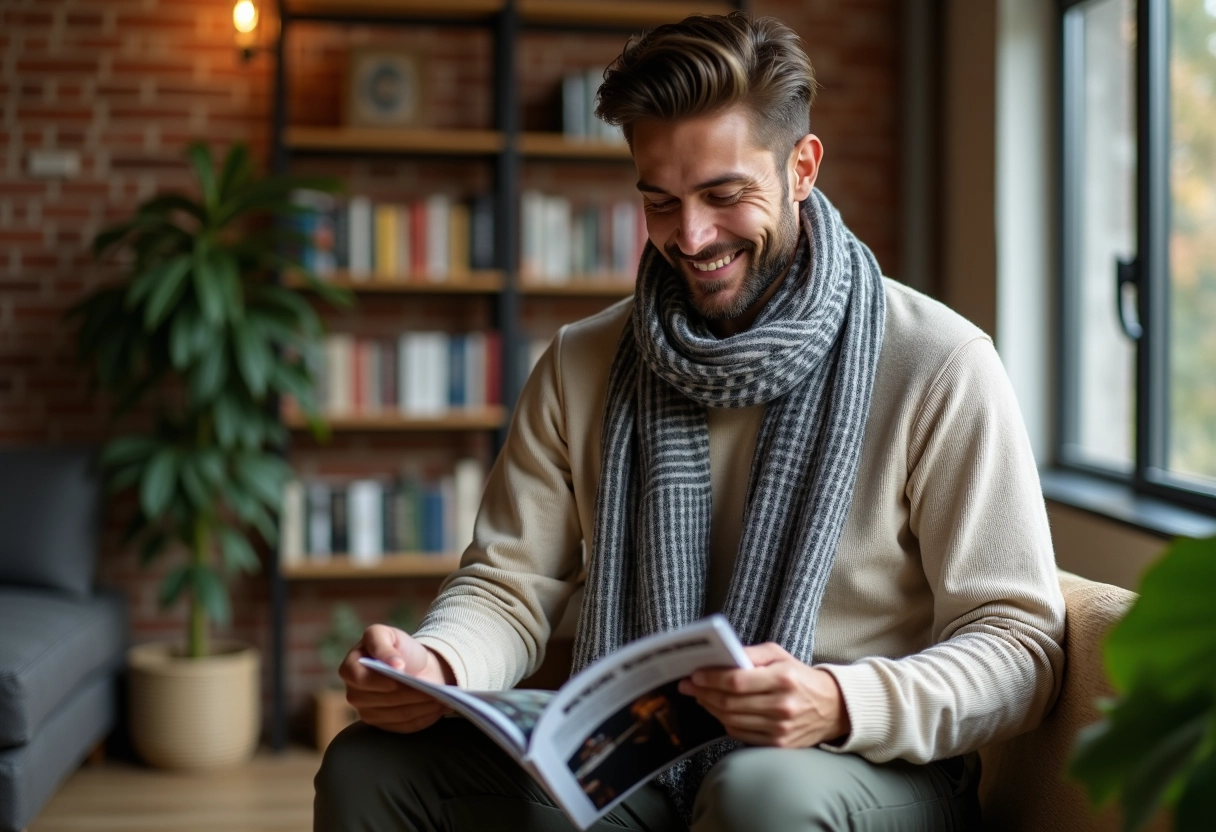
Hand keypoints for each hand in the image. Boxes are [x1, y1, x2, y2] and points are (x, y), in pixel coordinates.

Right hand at [338, 624, 456, 732]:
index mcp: (350, 667)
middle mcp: (355, 694)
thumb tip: (394, 665)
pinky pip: (405, 726)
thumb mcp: (389, 635)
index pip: (360, 678)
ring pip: (398, 714)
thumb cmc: (401, 649)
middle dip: (409, 692)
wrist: (417, 667)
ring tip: (440, 696)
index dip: (381, 678)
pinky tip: (436, 706)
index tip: (402, 672)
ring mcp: (368, 713)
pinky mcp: (385, 726)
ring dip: (421, 705)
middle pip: (382, 699)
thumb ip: (382, 644)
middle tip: (432, 687)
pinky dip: (424, 716)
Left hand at [677, 642, 850, 747]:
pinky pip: (741, 734)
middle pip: (729, 703)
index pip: (736, 681)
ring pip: (731, 720)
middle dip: (703, 692)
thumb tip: (722, 657)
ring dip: (710, 707)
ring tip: (700, 695)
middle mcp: (782, 706)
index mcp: (783, 679)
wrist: (833, 708)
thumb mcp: (780, 655)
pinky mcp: (778, 745)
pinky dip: (725, 722)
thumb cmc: (800, 677)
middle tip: (688, 685)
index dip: (710, 679)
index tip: (694, 675)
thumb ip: (752, 653)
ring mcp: (780, 729)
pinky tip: (718, 710)